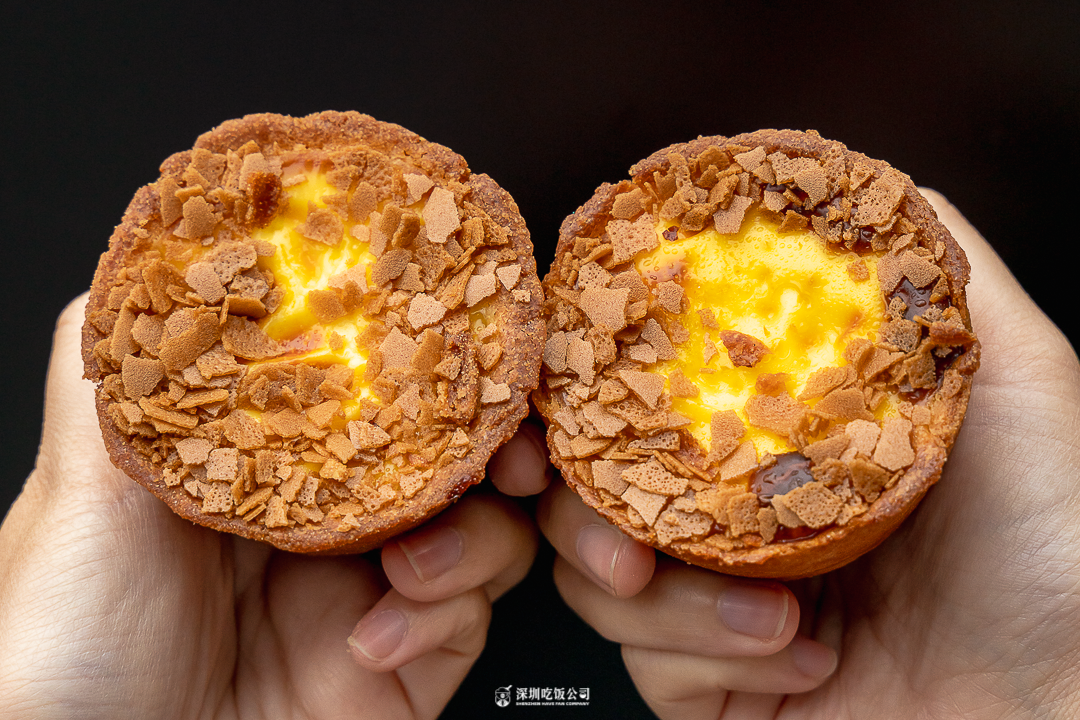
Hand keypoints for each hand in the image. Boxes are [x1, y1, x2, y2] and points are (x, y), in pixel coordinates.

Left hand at [0, 294, 544, 719]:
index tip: (456, 332)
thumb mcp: (79, 492)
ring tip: (411, 562)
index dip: (419, 359)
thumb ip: (111, 370)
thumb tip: (150, 252)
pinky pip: (471, 620)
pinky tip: (378, 637)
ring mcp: (368, 593)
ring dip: (472, 537)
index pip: (366, 390)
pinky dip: (444, 618)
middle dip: (489, 440)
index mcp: (260, 465)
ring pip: (484, 529)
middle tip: (504, 441)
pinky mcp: (404, 665)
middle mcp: (324, 522)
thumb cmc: (64, 652)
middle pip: (445, 453)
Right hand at [539, 190, 1079, 718]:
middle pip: (597, 489)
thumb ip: (943, 281)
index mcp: (785, 443)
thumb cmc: (1057, 557)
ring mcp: (719, 604)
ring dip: (670, 598)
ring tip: (773, 605)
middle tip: (624, 526)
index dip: (598, 389)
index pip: (657, 400)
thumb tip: (871, 190)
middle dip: (585, 506)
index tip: (577, 382)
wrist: (1056, 712)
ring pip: (599, 581)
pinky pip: (647, 665)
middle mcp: (742, 519)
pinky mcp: (714, 685)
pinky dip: (710, 656)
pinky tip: (800, 653)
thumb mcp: (1017, 384)